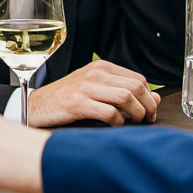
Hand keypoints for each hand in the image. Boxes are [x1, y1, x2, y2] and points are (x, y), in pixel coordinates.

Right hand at [24, 58, 158, 127]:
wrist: (37, 106)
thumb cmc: (67, 99)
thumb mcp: (96, 89)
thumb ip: (123, 91)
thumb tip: (155, 98)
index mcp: (101, 67)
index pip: (138, 79)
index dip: (150, 97)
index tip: (150, 111)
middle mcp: (95, 74)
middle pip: (136, 87)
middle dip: (147, 106)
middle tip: (147, 120)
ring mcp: (86, 87)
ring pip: (126, 97)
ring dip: (136, 114)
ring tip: (133, 123)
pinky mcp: (77, 103)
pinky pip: (109, 113)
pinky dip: (118, 122)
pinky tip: (115, 125)